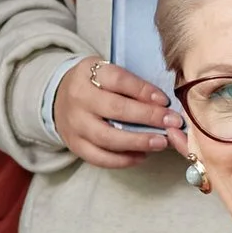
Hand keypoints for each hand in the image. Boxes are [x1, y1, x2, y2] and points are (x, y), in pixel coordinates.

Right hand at [53, 53, 171, 167]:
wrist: (59, 98)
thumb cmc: (94, 84)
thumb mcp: (106, 72)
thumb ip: (130, 84)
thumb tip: (164, 104)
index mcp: (88, 72)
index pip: (118, 80)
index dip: (143, 90)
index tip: (165, 101)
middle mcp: (78, 98)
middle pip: (116, 109)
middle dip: (148, 117)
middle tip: (172, 122)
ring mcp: (74, 124)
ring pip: (108, 138)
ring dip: (138, 142)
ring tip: (161, 143)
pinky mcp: (74, 145)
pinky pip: (99, 158)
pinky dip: (123, 160)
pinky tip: (141, 156)